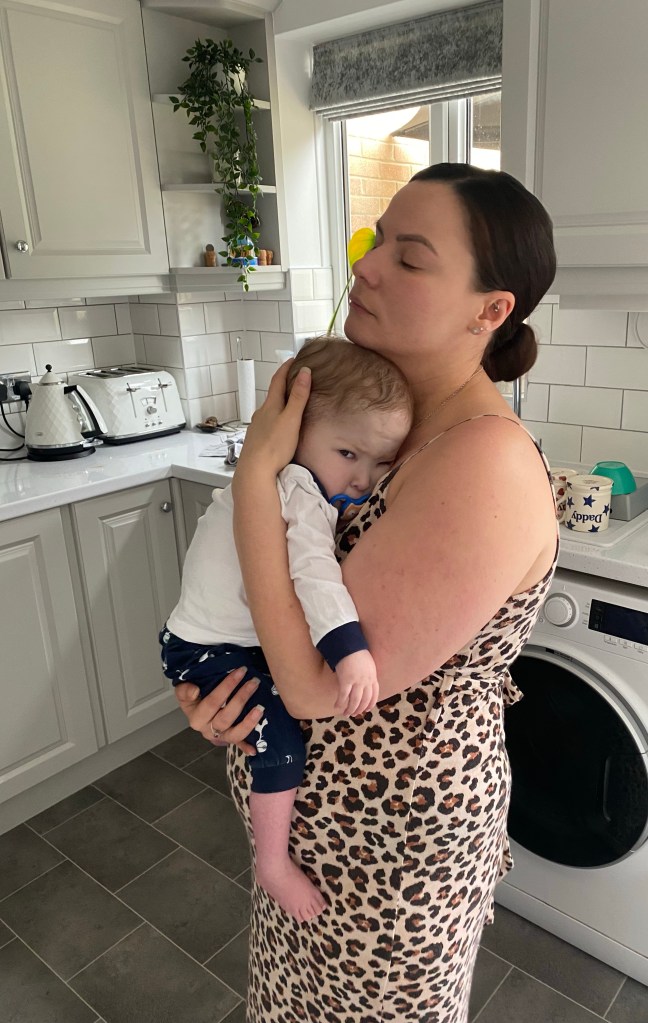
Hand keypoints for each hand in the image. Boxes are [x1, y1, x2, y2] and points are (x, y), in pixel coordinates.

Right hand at [174, 666, 263, 754]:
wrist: (195, 708)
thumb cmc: (192, 697)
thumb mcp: (183, 690)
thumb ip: (185, 690)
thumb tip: (195, 691)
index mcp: (196, 718)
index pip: (212, 702)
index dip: (227, 687)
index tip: (240, 671)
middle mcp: (208, 730)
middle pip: (226, 717)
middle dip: (241, 698)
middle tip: (254, 682)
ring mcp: (220, 737)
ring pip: (234, 734)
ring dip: (248, 722)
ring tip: (260, 708)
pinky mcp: (229, 739)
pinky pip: (238, 744)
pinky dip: (246, 747)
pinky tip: (255, 749)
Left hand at [233, 361, 310, 487]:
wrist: (255, 471)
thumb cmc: (274, 446)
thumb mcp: (291, 419)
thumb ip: (298, 396)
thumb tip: (304, 372)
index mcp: (270, 406)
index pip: (277, 381)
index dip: (285, 368)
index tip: (292, 359)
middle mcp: (261, 414)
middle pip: (272, 395)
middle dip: (283, 386)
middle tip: (294, 380)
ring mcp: (257, 427)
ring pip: (269, 410)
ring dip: (279, 404)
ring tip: (290, 404)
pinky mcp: (257, 441)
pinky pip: (267, 423)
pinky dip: (275, 418)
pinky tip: (279, 427)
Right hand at [333, 649, 379, 716]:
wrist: (349, 644)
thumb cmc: (356, 651)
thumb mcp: (368, 663)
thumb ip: (367, 673)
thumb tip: (363, 681)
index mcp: (373, 676)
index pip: (374, 694)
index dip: (370, 704)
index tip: (367, 709)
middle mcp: (366, 680)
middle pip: (365, 700)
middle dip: (359, 709)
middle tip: (355, 714)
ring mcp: (357, 681)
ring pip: (355, 700)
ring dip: (350, 709)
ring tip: (346, 714)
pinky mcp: (346, 680)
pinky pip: (343, 695)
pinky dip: (340, 702)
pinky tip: (337, 706)